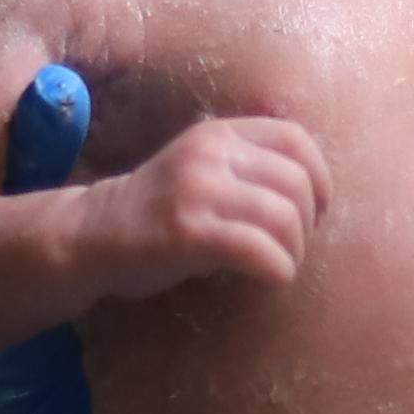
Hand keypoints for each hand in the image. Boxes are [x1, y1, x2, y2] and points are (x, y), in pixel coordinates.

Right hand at [94, 115, 324, 296]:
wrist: (94, 235)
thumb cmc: (158, 210)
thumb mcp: (204, 170)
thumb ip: (248, 168)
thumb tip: (312, 193)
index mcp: (220, 132)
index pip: (295, 140)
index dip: (320, 178)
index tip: (315, 211)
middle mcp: (212, 153)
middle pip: (296, 184)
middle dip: (307, 224)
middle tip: (292, 248)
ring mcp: (198, 189)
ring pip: (283, 217)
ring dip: (294, 252)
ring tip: (280, 266)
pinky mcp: (188, 231)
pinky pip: (258, 250)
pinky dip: (278, 270)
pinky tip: (271, 280)